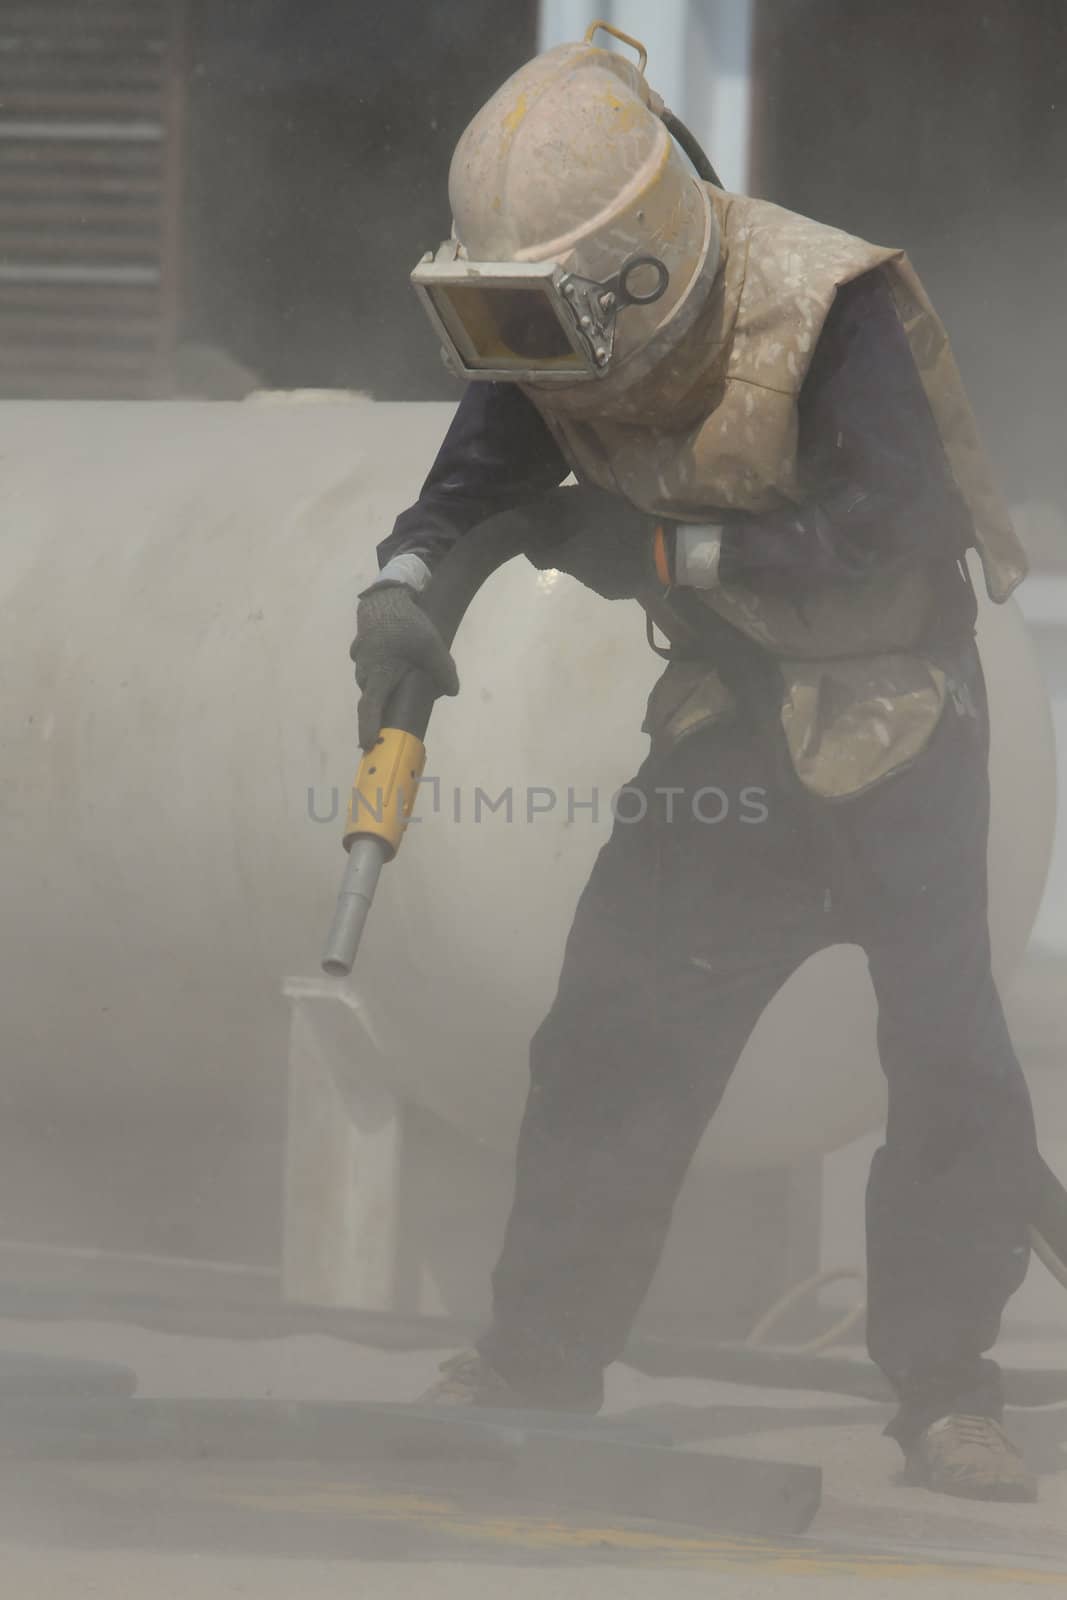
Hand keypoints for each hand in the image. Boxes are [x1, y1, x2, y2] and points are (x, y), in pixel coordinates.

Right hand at [350, 583, 458, 749]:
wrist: (385, 594)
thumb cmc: (406, 622)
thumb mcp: (432, 647)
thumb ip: (443, 672)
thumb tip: (452, 691)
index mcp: (378, 674)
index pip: (369, 709)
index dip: (368, 729)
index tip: (368, 747)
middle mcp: (364, 670)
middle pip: (373, 698)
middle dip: (383, 707)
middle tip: (396, 715)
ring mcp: (359, 659)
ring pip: (372, 681)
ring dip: (384, 685)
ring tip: (403, 677)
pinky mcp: (360, 648)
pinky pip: (371, 666)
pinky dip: (382, 669)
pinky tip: (397, 658)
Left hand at [523, 490, 658, 600]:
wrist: (666, 551)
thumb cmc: (625, 522)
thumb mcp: (592, 501)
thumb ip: (563, 501)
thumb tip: (544, 499)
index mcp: (569, 556)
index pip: (537, 557)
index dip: (533, 544)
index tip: (536, 531)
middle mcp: (580, 576)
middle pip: (562, 561)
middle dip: (564, 545)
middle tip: (575, 527)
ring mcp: (601, 587)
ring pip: (584, 569)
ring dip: (587, 554)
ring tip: (602, 537)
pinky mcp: (619, 591)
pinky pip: (604, 576)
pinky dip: (605, 564)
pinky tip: (619, 551)